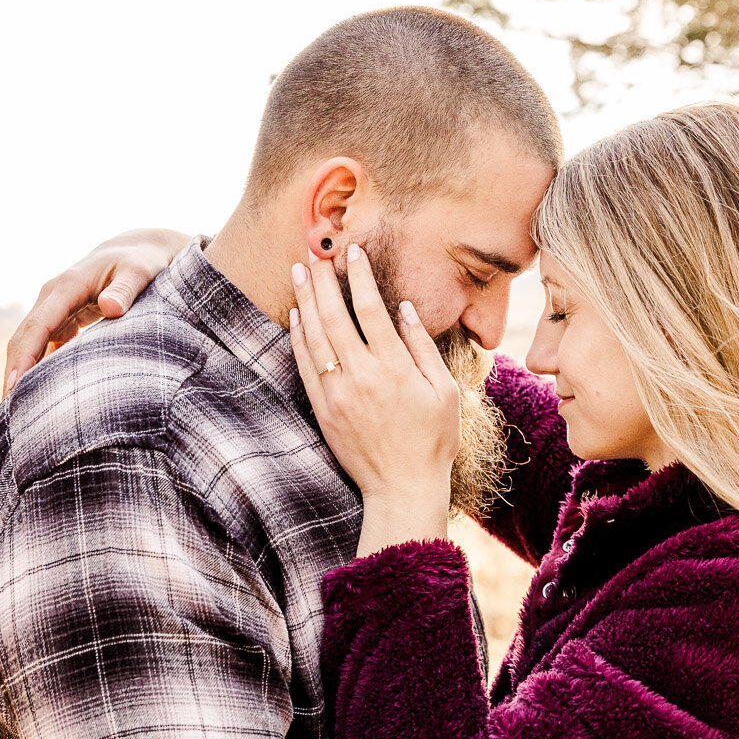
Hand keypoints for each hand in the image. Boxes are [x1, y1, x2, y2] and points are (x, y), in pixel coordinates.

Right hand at [3, 227, 188, 394]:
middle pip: (24, 338)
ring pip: (30, 343)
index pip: (37, 326)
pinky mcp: (64, 318)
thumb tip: (110, 307)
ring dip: (22, 372)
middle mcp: (53, 296)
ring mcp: (56, 307)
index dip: (24, 357)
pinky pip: (44, 345)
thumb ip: (126, 290)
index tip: (14, 386)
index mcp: (66, 286)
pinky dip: (39, 367)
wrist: (140, 250)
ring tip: (19, 411)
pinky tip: (39, 394)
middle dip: (14, 372)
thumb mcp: (140, 272)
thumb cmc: (143, 262)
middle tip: (9, 411)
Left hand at [289, 245, 460, 551]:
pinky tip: (296, 316)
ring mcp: (337, 393)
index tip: (353, 251)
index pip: (371, 309)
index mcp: (394, 368)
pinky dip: (298, 337)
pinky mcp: (323, 409)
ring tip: (299, 271)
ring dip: (305, 300)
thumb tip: (404, 309)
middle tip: (313, 251)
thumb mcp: (443, 392)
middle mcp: (361, 376)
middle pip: (334, 315)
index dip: (359, 276)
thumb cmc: (432, 441)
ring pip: (314, 336)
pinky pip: (304, 365)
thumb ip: (422, 347)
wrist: (401, 488)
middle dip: (323, 279)